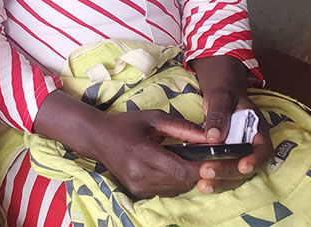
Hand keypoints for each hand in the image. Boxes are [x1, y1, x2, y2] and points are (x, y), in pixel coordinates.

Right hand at [34, 91, 208, 198]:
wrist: (97, 137)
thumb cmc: (126, 124)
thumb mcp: (154, 118)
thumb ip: (183, 127)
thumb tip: (210, 137)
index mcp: (142, 154)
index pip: (180, 170)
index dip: (200, 167)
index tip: (212, 158)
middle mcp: (140, 175)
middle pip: (181, 182)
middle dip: (195, 170)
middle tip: (200, 156)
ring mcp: (138, 187)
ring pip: (176, 189)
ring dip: (185, 176)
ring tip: (182, 159)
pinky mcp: (138, 193)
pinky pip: (166, 191)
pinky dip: (174, 181)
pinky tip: (169, 166)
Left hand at [193, 56, 272, 193]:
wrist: (221, 95)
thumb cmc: (225, 93)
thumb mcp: (222, 96)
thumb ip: (219, 114)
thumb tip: (213, 136)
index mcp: (258, 130)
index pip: (263, 150)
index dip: (255, 160)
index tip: (243, 167)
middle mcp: (252, 147)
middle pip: (247, 167)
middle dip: (228, 172)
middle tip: (207, 174)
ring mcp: (240, 155)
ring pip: (235, 174)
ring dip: (220, 181)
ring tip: (202, 184)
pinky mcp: (227, 159)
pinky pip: (223, 172)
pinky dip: (213, 179)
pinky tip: (199, 182)